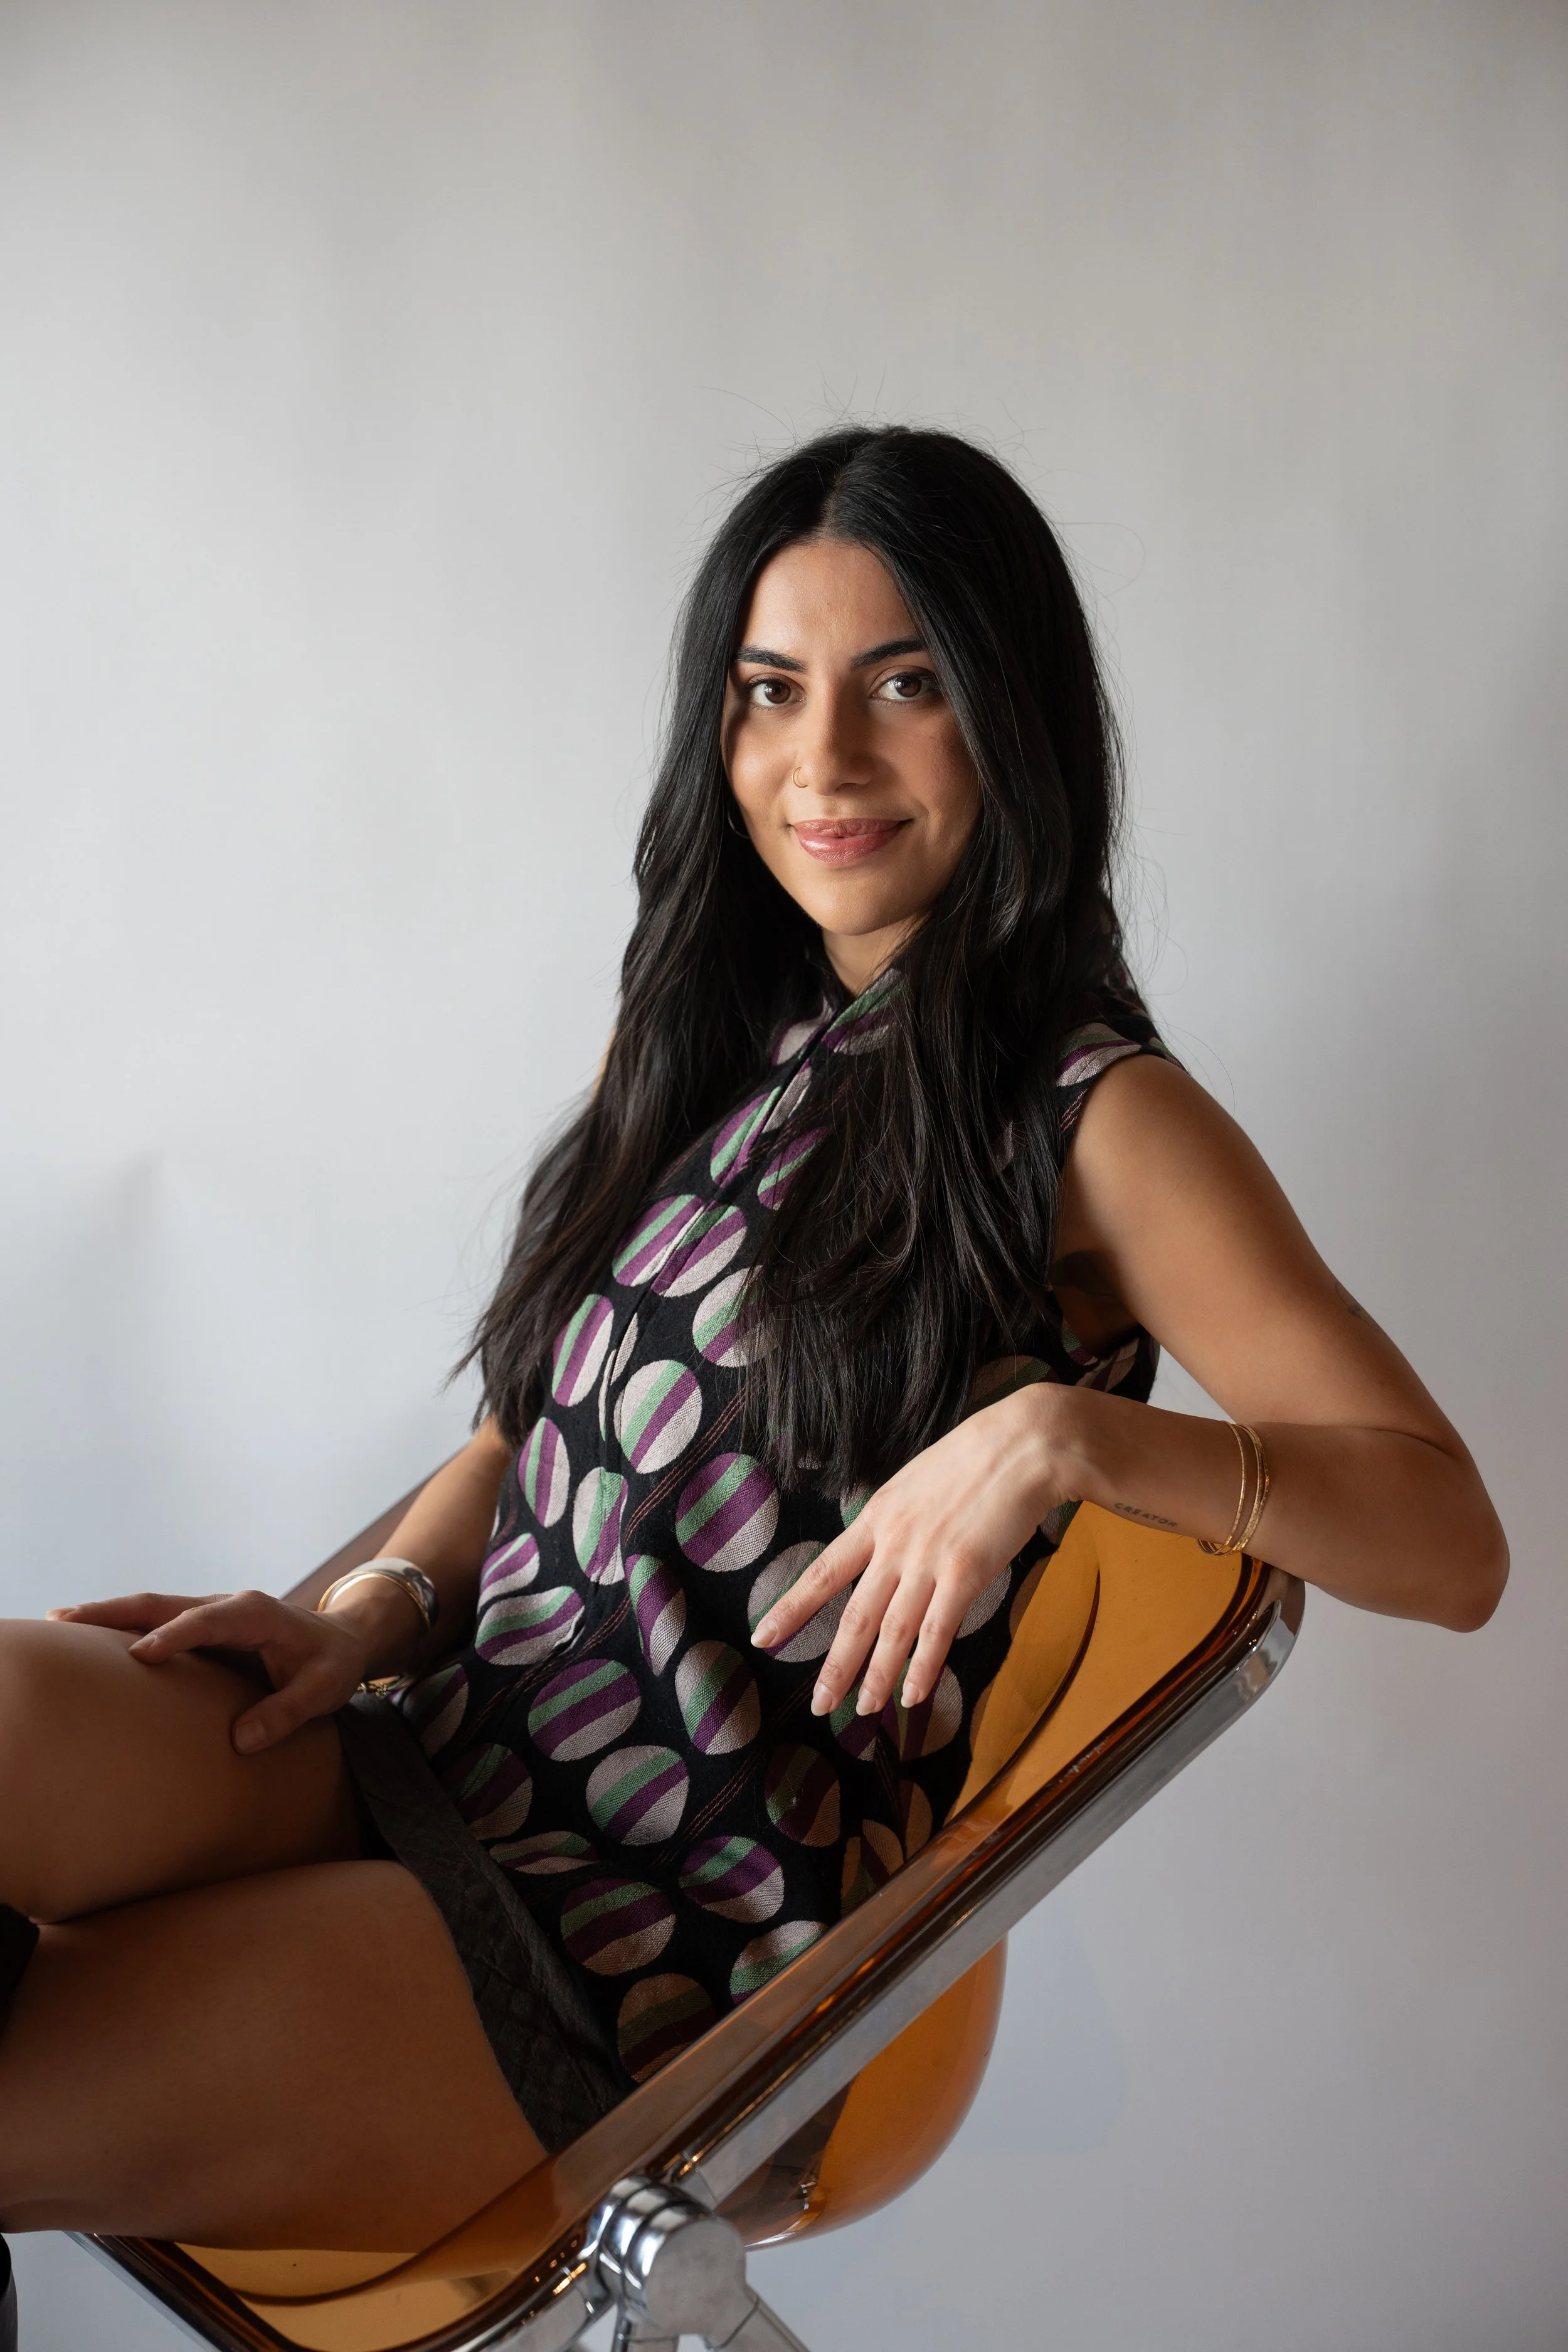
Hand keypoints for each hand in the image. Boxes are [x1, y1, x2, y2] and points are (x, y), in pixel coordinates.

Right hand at [47, 1589, 374, 1752]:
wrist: (342, 1639)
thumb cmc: (333, 1664)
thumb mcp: (324, 1690)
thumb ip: (286, 1712)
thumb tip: (241, 1741)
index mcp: (256, 1614)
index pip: (208, 1621)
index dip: (176, 1636)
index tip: (140, 1655)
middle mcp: (228, 1605)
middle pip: (165, 1604)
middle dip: (116, 1612)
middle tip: (65, 1621)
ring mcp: (212, 1613)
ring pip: (154, 1609)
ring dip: (109, 1615)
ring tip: (60, 1623)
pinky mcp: (203, 1628)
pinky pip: (158, 1623)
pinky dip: (123, 1626)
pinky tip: (90, 1637)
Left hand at [752, 1385, 1076, 1717]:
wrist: (1024, 1443)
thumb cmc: (977, 1456)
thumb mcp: (916, 1481)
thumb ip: (898, 1519)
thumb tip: (888, 1546)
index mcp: (877, 1517)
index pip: (823, 1572)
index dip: (791, 1608)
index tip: (762, 1635)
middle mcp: (894, 1544)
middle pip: (856, 1616)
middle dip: (835, 1665)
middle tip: (818, 1703)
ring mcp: (928, 1560)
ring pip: (892, 1632)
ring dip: (876, 1677)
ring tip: (862, 1711)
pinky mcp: (966, 1573)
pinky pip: (938, 1632)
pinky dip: (923, 1668)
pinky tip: (912, 1696)